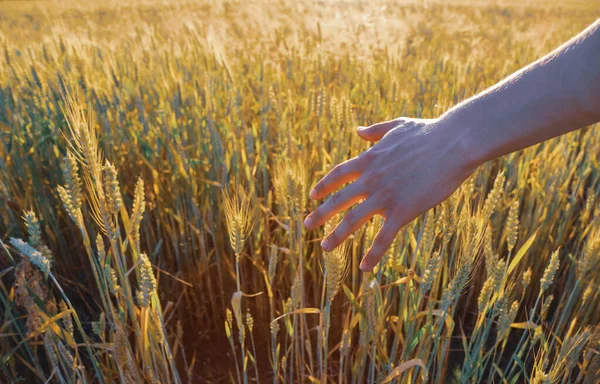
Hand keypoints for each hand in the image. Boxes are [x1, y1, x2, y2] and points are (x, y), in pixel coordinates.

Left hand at [304, 116, 476, 271]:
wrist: (453, 143)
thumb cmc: (430, 132)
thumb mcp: (397, 126)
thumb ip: (375, 130)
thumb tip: (358, 131)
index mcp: (369, 159)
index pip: (339, 175)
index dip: (324, 185)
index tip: (313, 195)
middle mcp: (371, 179)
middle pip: (339, 200)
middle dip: (320, 214)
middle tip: (307, 224)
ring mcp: (385, 196)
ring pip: (353, 221)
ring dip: (337, 236)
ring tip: (325, 248)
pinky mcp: (403, 211)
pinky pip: (384, 238)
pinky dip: (373, 254)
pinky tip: (365, 268)